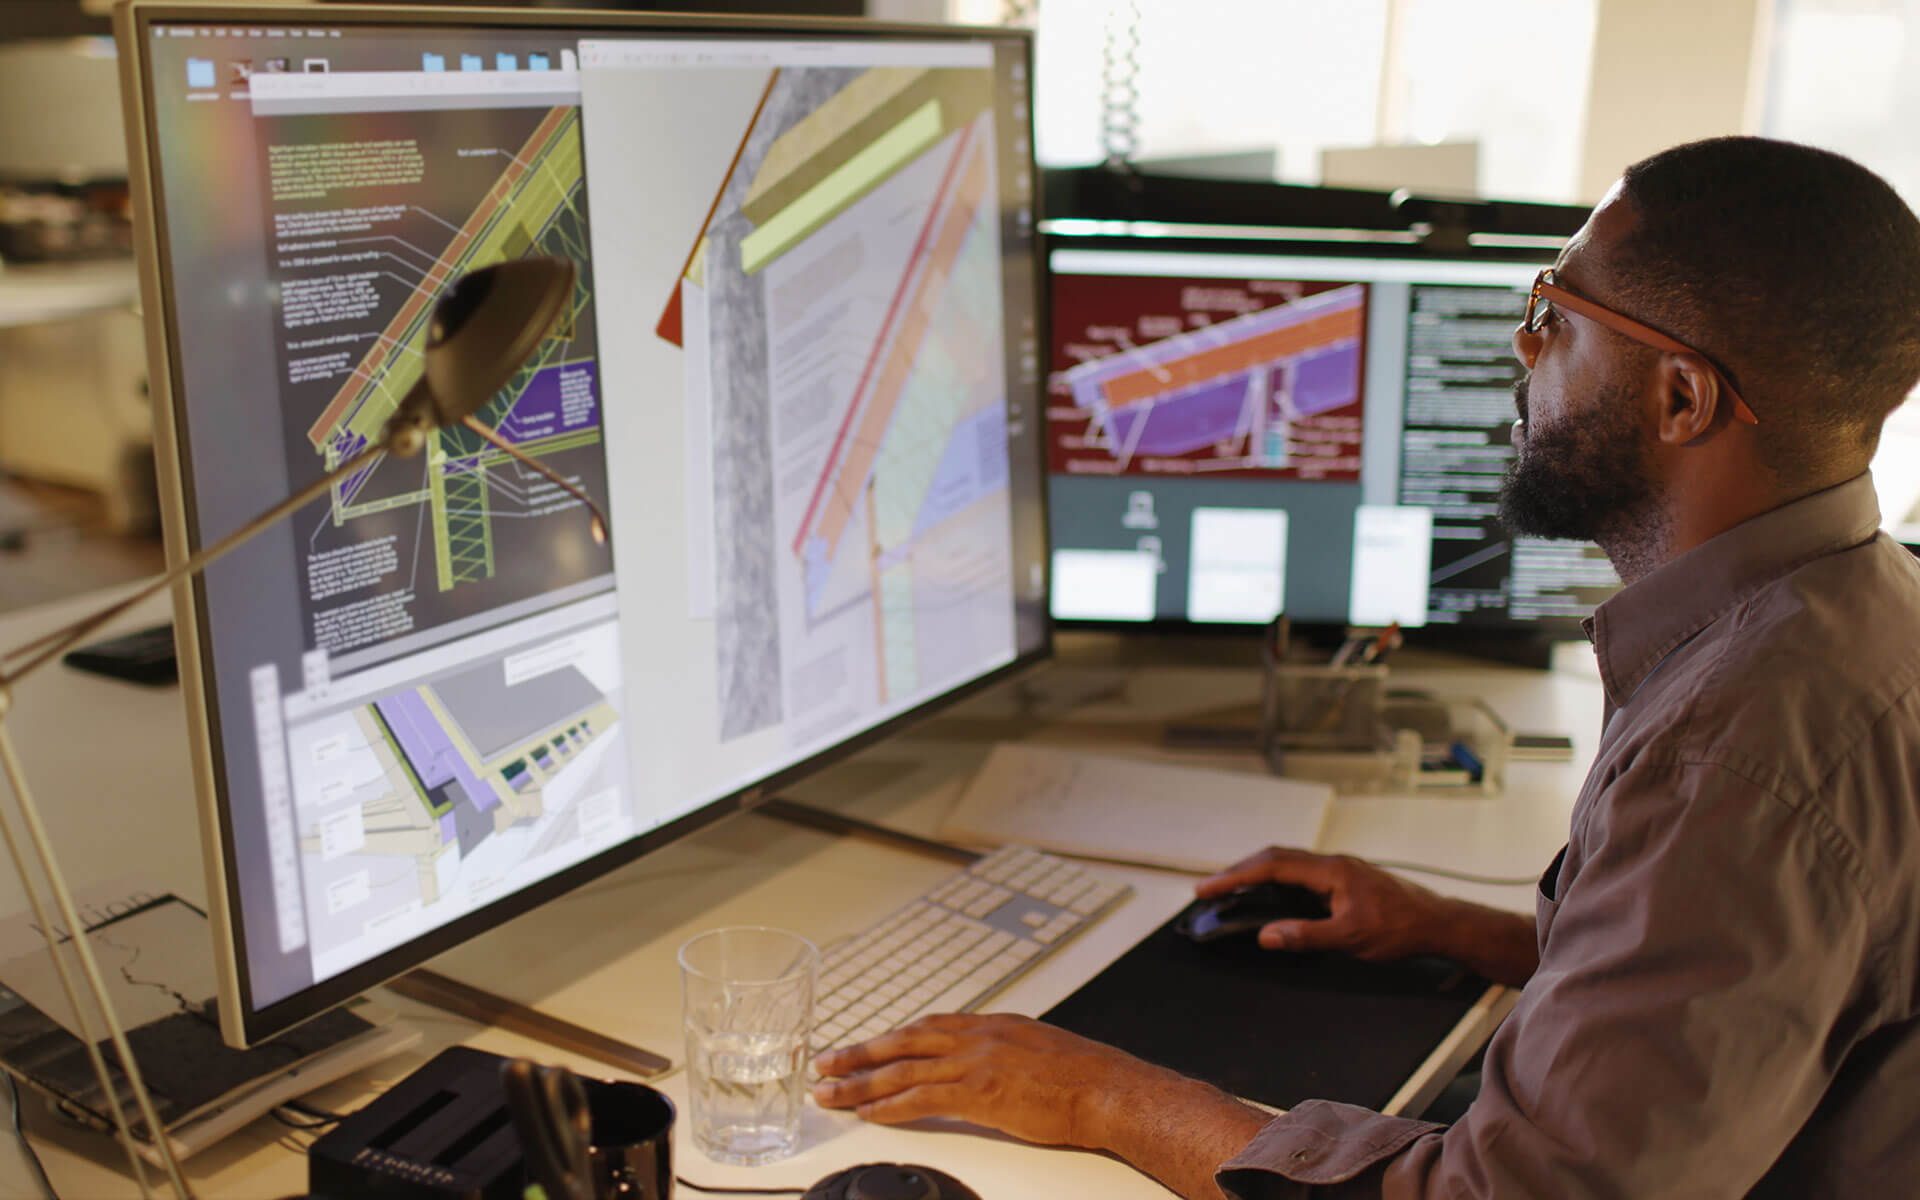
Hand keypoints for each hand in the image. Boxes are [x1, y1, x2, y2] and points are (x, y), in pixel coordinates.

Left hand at [811, 1012, 1162, 1148]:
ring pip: (902, 1069)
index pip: (927, 1026)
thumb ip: (1007, 1054)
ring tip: (830, 1093)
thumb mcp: (1038, 1050)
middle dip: (859, 1052)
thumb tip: (992, 1069)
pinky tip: (868, 1113)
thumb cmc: (1084, 1076)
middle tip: (825, 1061)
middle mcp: (977, 1037)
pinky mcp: (978, 1092)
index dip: (891, 1038)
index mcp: (991, 1025)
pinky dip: (890, 1106)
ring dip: (860, 1082)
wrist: (1108, 1088)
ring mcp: (975, 1062)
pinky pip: (921, 1098)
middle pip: (902, 1041)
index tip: (866, 1046)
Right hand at [1197, 846, 1447, 960]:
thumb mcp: (1350, 938)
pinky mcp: (1345, 880)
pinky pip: (1301, 872)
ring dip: (1256, 873)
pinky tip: (1271, 895)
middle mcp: (1332, 863)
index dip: (1235, 875)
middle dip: (1238, 871)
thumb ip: (1306, 935)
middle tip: (1209, 888)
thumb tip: (1267, 935)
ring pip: (1288, 863)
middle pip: (1275, 858)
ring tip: (1231, 889)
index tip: (1207, 887)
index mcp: (1330, 870)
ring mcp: (1340, 869)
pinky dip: (1276, 880)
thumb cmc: (1400, 929)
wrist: (1439, 924)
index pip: (1271, 866)